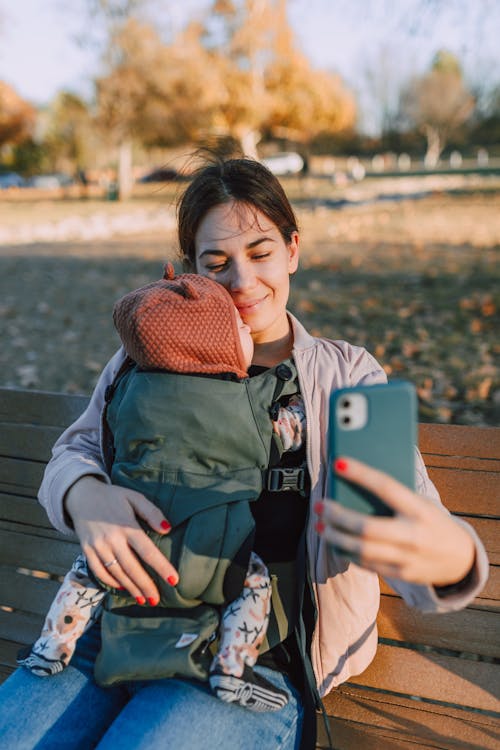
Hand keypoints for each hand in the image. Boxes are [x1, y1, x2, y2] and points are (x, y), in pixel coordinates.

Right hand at [65, 476, 177, 604]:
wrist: (81, 496)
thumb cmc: (113, 497)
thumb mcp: (135, 497)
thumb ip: (152, 512)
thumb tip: (167, 529)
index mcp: (126, 525)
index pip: (147, 551)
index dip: (161, 567)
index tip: (174, 580)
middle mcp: (111, 539)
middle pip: (131, 567)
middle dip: (145, 586)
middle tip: (157, 599)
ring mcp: (97, 546)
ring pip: (116, 573)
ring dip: (131, 588)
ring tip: (144, 600)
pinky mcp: (86, 551)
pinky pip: (99, 572)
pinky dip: (111, 582)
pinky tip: (123, 588)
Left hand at [314, 457, 474, 586]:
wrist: (460, 558)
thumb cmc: (431, 520)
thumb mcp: (421, 503)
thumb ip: (395, 496)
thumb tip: (354, 482)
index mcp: (420, 509)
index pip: (386, 487)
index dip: (361, 474)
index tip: (338, 463)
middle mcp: (414, 535)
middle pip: (367, 527)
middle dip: (338, 516)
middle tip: (321, 505)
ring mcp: (407, 558)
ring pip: (362, 550)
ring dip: (336, 537)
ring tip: (320, 526)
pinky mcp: (401, 574)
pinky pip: (366, 564)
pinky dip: (347, 552)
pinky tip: (335, 541)